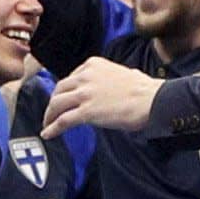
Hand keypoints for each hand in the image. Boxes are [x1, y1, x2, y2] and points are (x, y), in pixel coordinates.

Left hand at [40, 54, 162, 137]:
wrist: (152, 100)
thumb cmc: (145, 89)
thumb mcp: (123, 72)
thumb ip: (111, 77)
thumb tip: (116, 83)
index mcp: (93, 65)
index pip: (71, 78)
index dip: (64, 91)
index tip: (63, 100)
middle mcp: (85, 76)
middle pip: (59, 89)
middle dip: (53, 103)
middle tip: (51, 113)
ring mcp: (84, 94)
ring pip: (57, 104)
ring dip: (49, 116)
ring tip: (47, 125)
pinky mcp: (86, 112)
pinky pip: (63, 121)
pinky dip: (53, 128)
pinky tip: (48, 134)